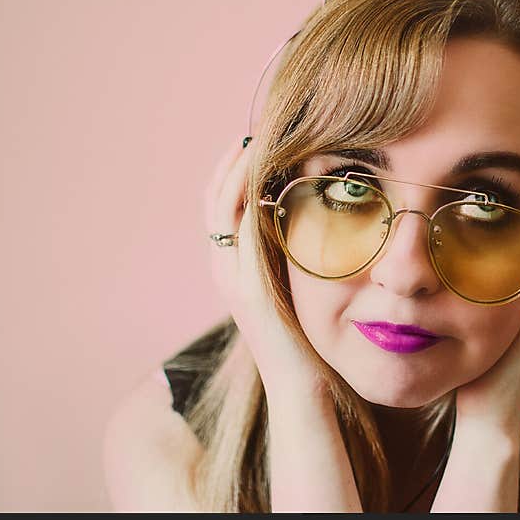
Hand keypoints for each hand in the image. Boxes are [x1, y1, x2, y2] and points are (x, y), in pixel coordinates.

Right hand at [204, 140, 323, 392]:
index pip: (220, 207)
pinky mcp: (250, 290)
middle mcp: (225, 270)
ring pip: (221, 210)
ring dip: (235, 172)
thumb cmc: (305, 343)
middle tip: (251, 131)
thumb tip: (307, 224)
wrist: (302, 389)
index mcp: (233, 269)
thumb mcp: (294, 291)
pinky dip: (247, 200)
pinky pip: (241, 233)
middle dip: (230, 163)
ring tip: (254, 141)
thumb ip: (291, 259)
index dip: (230, 172)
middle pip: (212, 200)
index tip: (253, 141)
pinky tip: (265, 177)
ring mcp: (233, 280)